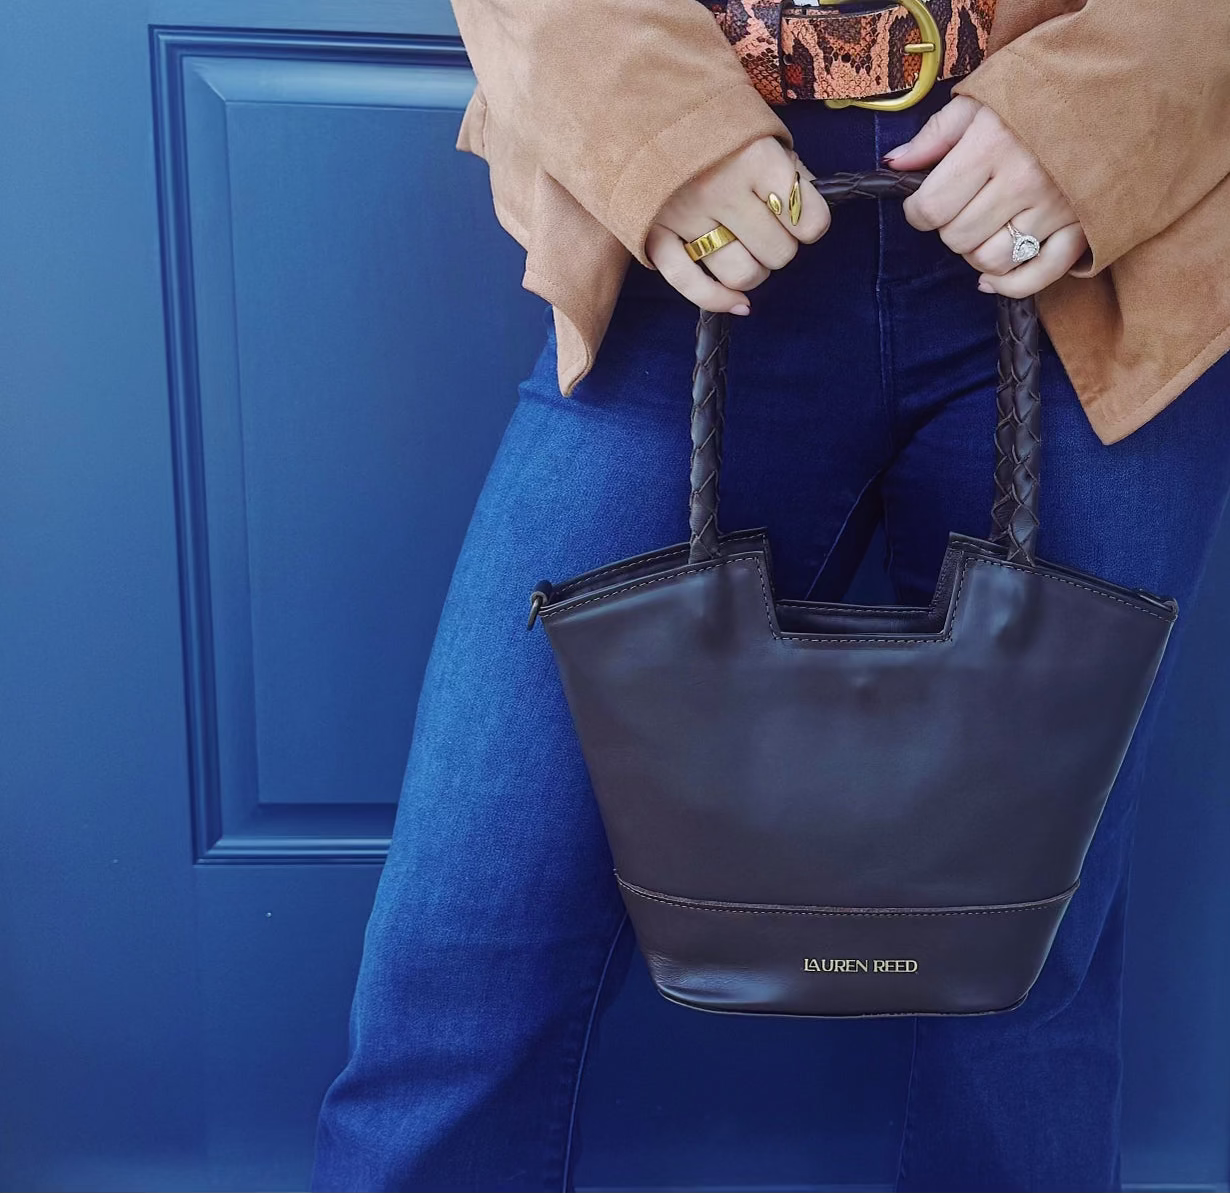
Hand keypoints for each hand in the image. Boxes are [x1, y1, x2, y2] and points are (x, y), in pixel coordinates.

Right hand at [646, 136, 829, 313]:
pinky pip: (691, 284)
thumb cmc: (707, 118)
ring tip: (747, 252)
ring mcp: (685, 214)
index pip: (809, 220)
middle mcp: (722, 187)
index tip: (798, 215)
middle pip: (778, 253)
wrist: (634, 101)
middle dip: (781, 248)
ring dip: (754, 273)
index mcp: (755, 156)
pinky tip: (738, 303)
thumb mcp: (757, 127)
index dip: (809, 223)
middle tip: (768, 230)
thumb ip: (786, 169)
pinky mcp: (655, 233)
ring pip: (742, 274)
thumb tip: (806, 213)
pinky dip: (719, 300)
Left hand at [885, 97, 1088, 297]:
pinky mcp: (1083, 227)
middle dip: (949, 229)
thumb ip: (936, 135)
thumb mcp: (983, 98)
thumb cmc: (1043, 90)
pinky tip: (993, 276)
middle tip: (962, 208)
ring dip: (977, 253)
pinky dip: (1010, 284)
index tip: (925, 202)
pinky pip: (1038, 276)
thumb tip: (895, 164)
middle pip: (958, 238)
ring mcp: (1055, 208)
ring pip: (991, 261)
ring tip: (985, 228)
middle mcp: (1023, 180)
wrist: (1122, 83)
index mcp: (992, 145)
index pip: (931, 208)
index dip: (918, 212)